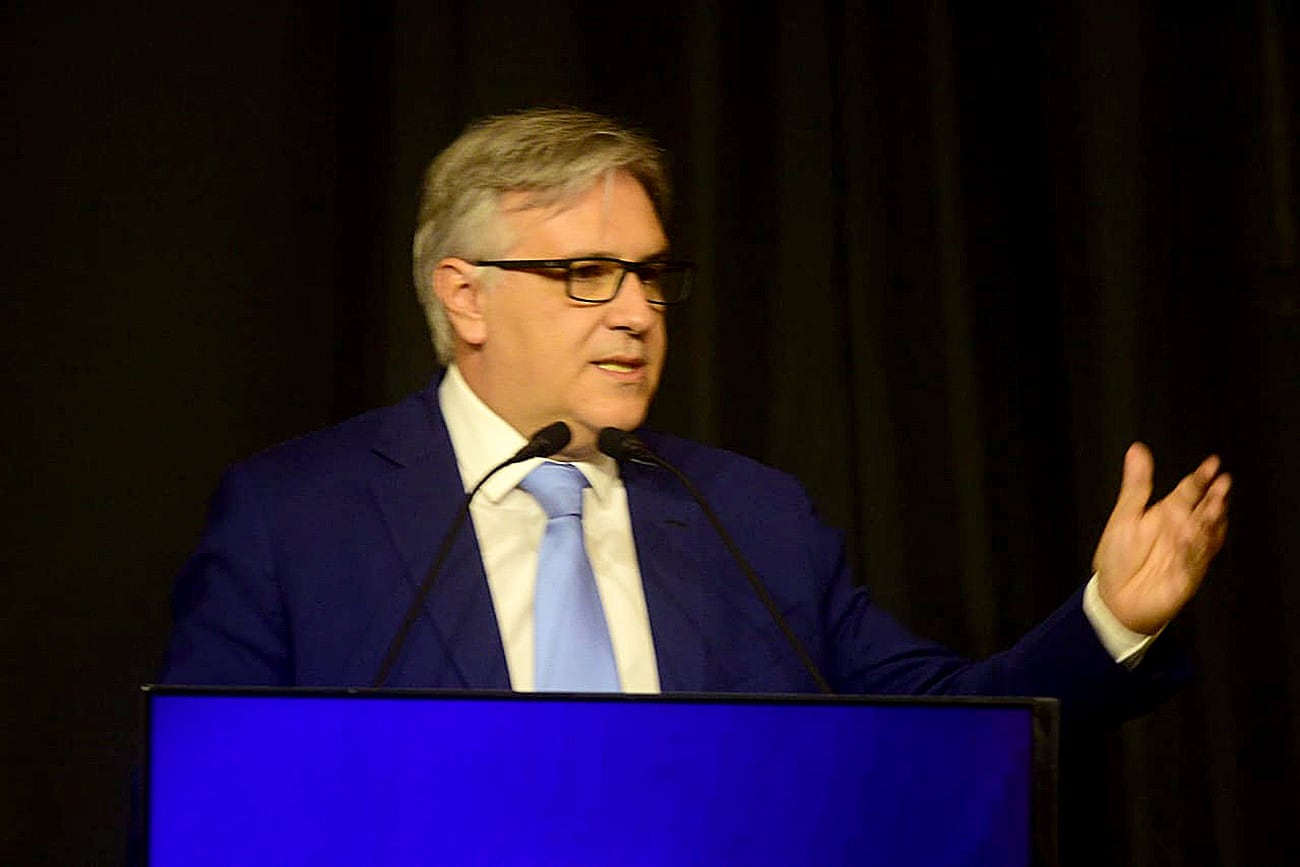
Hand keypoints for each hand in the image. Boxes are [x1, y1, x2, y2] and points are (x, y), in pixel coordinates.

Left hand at [1092, 443, 1231, 634]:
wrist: (1115, 595)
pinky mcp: (1189, 573)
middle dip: (1214, 498)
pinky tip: (1192, 537)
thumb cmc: (1119, 556)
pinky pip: (1194, 559)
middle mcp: (1182, 530)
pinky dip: (1194, 549)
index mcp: (1167, 512)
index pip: (1188, 490)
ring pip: (1206, 533)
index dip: (1201, 477)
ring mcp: (1188, 551)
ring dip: (1211, 520)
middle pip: (1203, 510)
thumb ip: (1137, 484)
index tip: (1212, 463)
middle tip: (1223, 484)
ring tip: (1214, 505)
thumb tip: (1137, 450)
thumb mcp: (1125, 515)